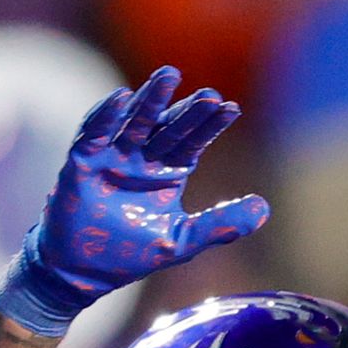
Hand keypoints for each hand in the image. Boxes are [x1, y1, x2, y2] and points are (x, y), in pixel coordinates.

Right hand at [0, 67, 267, 333]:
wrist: (85, 271)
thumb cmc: (132, 254)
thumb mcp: (182, 240)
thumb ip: (221, 224)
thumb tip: (264, 207)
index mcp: (168, 173)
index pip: (193, 142)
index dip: (210, 125)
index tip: (232, 108)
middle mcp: (142, 159)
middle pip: (168, 127)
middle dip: (187, 109)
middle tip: (209, 92)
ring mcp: (112, 157)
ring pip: (134, 122)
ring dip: (150, 99)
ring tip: (169, 76)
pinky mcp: (83, 162)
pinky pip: (94, 133)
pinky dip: (105, 116)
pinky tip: (120, 97)